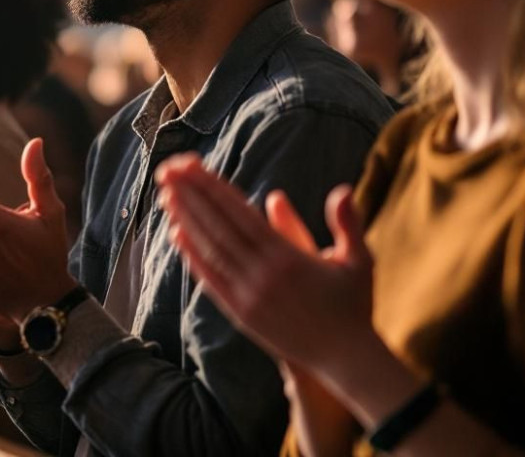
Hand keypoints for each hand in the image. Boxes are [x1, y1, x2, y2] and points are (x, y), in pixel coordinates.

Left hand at [157, 152, 373, 370]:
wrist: (344, 358)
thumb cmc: (353, 305)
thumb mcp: (358, 260)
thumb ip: (349, 223)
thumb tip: (342, 190)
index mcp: (288, 257)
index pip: (241, 214)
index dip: (213, 188)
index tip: (191, 166)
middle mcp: (263, 275)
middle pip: (218, 227)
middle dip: (191, 196)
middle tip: (167, 170)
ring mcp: (249, 296)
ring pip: (210, 251)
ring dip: (186, 221)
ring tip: (165, 194)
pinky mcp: (241, 314)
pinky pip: (210, 280)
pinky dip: (192, 256)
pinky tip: (176, 234)